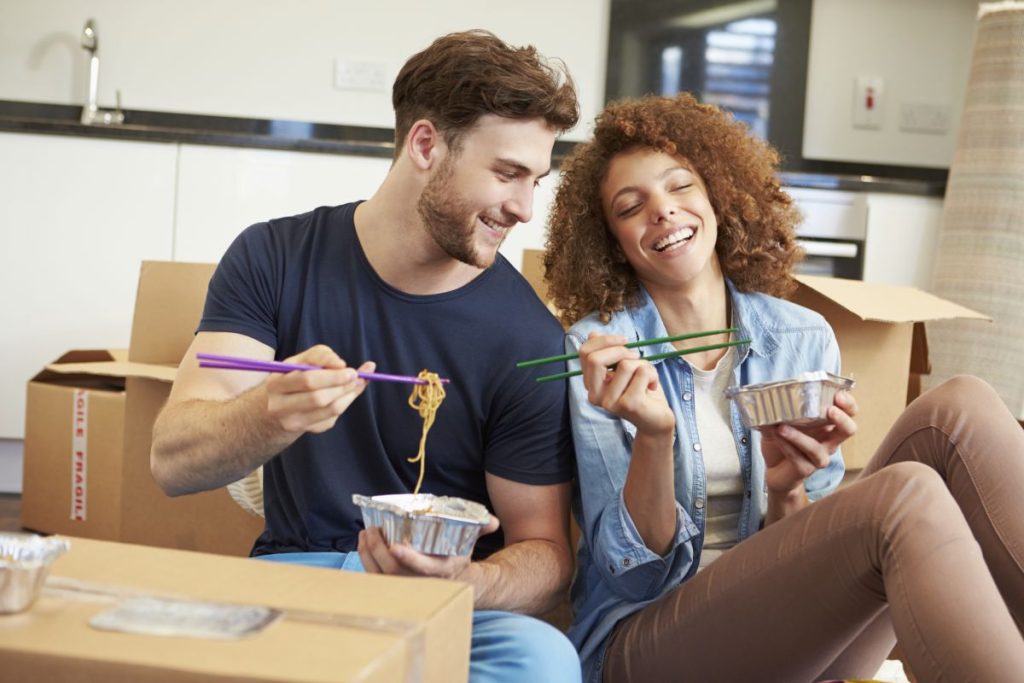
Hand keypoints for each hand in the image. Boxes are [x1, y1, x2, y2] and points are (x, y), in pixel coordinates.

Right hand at [264, 344, 374, 433]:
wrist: (275, 409)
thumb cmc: (293, 378)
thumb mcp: (299, 361)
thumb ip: (321, 356)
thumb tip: (342, 365)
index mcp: (276, 384)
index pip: (307, 380)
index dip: (331, 375)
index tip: (347, 367)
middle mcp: (280, 406)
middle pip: (318, 398)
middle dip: (342, 385)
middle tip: (355, 375)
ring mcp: (293, 422)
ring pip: (329, 409)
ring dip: (347, 394)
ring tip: (354, 383)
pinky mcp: (307, 430)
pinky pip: (332, 417)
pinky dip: (343, 403)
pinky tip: (343, 395)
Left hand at [357, 515, 500, 579]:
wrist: (453, 582)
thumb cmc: (457, 556)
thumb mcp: (469, 542)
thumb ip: (479, 528)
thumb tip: (492, 521)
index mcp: (440, 572)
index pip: (424, 569)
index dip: (410, 559)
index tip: (396, 545)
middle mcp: (420, 583)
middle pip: (394, 570)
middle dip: (380, 550)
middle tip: (373, 528)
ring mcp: (404, 586)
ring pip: (381, 574)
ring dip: (369, 553)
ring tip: (365, 532)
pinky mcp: (393, 585)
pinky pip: (374, 575)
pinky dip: (366, 559)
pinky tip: (363, 542)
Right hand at [579, 333, 674, 436]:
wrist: (657, 419)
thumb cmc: (640, 390)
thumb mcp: (622, 367)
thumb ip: (607, 353)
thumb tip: (592, 334)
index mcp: (591, 384)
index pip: (584, 353)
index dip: (604, 340)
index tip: (624, 340)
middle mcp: (595, 395)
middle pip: (595, 359)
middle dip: (620, 349)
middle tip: (636, 356)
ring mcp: (610, 402)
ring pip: (624, 364)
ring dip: (642, 364)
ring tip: (646, 377)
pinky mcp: (628, 405)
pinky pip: (641, 372)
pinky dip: (652, 373)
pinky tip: (652, 386)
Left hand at [761, 390, 857, 495]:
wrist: (774, 470)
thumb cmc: (782, 441)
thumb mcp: (778, 421)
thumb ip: (775, 410)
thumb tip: (765, 397)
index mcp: (827, 425)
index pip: (848, 412)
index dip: (848, 404)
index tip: (839, 395)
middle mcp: (829, 441)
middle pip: (848, 430)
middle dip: (842, 419)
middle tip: (830, 410)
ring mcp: (819, 457)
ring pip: (817, 449)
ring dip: (799, 437)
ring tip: (781, 427)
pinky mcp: (805, 469)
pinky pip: (798, 458)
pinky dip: (785, 446)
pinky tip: (775, 436)